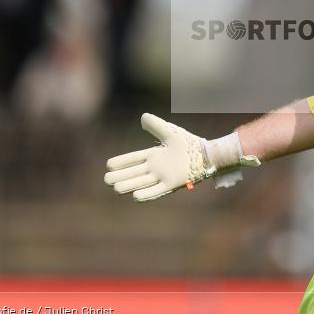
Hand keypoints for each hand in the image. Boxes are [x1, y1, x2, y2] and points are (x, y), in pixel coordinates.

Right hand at [104, 113, 258, 201]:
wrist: (206, 155)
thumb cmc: (189, 143)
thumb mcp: (170, 132)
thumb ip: (157, 126)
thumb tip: (143, 117)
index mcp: (153, 155)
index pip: (133, 159)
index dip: (121, 162)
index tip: (109, 165)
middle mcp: (155, 168)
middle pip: (134, 173)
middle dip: (121, 176)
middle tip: (107, 179)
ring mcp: (162, 177)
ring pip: (141, 182)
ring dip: (129, 185)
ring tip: (116, 188)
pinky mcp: (171, 184)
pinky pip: (156, 191)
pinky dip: (146, 194)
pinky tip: (135, 196)